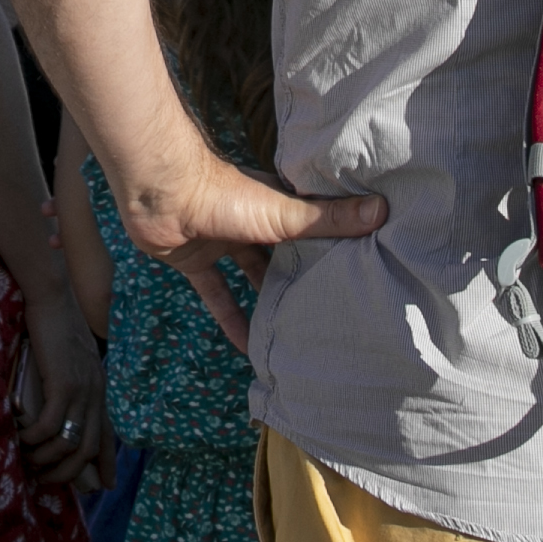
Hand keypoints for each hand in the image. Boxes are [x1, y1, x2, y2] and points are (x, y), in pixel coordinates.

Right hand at [14, 293, 108, 491]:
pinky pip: (49, 426)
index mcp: (99, 388)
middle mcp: (96, 393)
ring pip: (69, 444)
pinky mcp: (63, 385)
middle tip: (45, 478)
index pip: (109, 434)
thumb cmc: (56, 321)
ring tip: (27, 459)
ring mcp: (82, 390)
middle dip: (68, 473)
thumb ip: (72, 376)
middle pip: (89, 450)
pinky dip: (33, 438)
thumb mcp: (72, 356)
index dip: (108, 463)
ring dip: (46, 459)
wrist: (53, 297)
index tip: (105, 486)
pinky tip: (19, 436)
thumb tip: (58, 396)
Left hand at [117, 146, 383, 359]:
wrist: (160, 193)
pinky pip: (216, 295)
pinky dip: (230, 319)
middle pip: (284, 254)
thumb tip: (382, 209)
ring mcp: (223, 241)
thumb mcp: (284, 212)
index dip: (336, 244)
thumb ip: (329, 219)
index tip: (362, 268)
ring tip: (297, 334)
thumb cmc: (224, 194)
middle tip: (333, 310)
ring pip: (251, 276)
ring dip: (268, 302)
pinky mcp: (196, 261)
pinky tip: (246, 348)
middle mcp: (253, 222)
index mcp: (278, 205)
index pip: (315, 225)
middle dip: (304, 277)